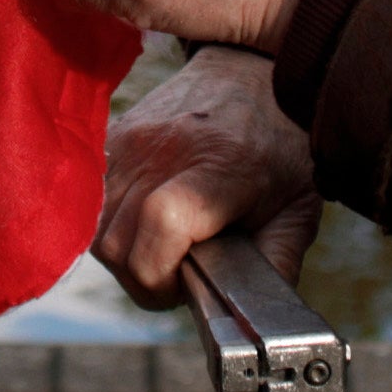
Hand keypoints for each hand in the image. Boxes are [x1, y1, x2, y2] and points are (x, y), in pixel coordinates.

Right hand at [97, 44, 316, 306]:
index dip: (162, 274)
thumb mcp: (300, 207)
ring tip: (165, 250)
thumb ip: (278, 263)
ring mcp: (132, 138)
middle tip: (181, 275)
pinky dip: (113, 227)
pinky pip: (91, 203)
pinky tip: (146, 224)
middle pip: (119, 242)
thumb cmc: (283, 145)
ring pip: (97, 230)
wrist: (251, 71)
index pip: (162, 223)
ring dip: (126, 256)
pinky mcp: (112, 136)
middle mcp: (167, 148)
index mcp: (223, 164)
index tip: (186, 285)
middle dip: (144, 279)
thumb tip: (254, 320)